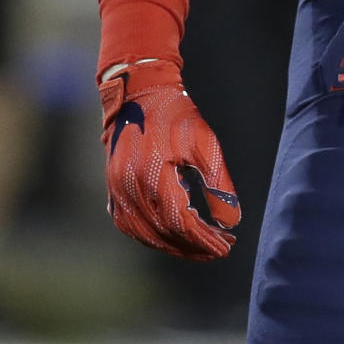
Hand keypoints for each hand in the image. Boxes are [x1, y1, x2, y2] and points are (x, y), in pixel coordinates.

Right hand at [99, 62, 239, 259]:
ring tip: (199, 249)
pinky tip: (172, 237)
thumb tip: (231, 222)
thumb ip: (218, 184)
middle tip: (219, 249)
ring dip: (173, 246)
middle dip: (193, 246)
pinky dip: (151, 236)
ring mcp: (117, 191)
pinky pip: (130, 225)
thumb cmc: (176, 116)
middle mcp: (130, 188)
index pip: (181, 222)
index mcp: (154, 176)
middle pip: (163, 233)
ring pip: (145, 234)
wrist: (140, 95)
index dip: (204, 239)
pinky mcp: (113, 189)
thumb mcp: (205, 144)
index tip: (226, 246)